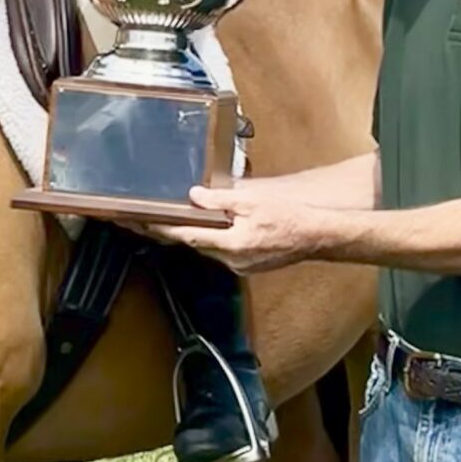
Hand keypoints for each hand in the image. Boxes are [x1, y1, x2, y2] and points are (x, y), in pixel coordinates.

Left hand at [149, 177, 347, 270]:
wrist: (317, 235)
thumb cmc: (290, 218)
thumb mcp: (253, 202)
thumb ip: (222, 200)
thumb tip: (196, 196)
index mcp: (232, 245)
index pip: (188, 237)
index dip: (163, 229)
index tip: (143, 224)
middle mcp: (232, 260)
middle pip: (194, 244)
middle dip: (171, 233)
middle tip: (146, 221)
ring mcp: (240, 265)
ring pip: (207, 248)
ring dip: (191, 236)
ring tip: (168, 223)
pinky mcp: (247, 264)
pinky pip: (222, 251)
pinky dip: (211, 239)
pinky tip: (206, 229)